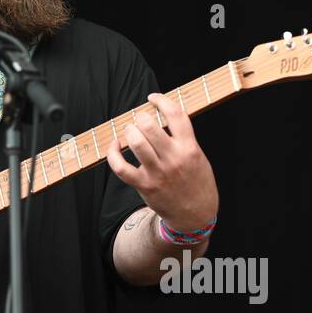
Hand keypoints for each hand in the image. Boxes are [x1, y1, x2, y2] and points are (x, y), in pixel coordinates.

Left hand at [104, 92, 217, 231]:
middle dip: (141, 117)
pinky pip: (121, 168)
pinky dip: (113, 154)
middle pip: (150, 126)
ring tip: (130, 131)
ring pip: (136, 143)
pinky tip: (115, 146)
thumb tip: (163, 115)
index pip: (176, 115)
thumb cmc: (196, 181)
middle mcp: (174, 159)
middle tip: (140, 120)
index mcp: (190, 148)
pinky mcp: (144, 185)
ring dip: (129, 131)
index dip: (162, 100)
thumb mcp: (198, 157)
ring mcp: (158, 173)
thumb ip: (184, 138)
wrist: (196, 214)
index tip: (153, 97)